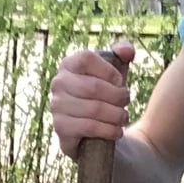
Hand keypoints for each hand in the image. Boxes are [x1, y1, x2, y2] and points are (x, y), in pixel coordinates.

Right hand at [49, 41, 133, 159]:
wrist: (92, 129)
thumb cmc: (105, 93)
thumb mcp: (115, 70)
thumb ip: (123, 53)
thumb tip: (127, 51)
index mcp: (68, 64)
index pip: (86, 59)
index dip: (108, 71)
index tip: (120, 81)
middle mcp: (58, 83)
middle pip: (93, 87)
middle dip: (117, 96)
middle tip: (126, 102)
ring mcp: (56, 106)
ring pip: (94, 108)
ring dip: (116, 115)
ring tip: (123, 117)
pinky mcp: (61, 128)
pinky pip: (89, 127)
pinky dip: (109, 130)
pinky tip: (117, 131)